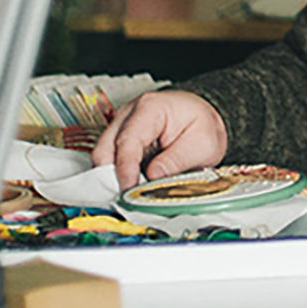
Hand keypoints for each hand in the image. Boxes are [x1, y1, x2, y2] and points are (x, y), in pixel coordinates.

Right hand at [92, 89, 228, 191]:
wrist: (200, 119)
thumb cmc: (202, 125)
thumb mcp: (203, 143)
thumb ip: (177, 161)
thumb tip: (151, 178)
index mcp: (150, 107)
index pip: (128, 141)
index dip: (125, 169)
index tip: (129, 191)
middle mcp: (128, 114)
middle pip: (105, 150)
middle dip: (112, 178)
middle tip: (128, 199)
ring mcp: (119, 127)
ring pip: (103, 160)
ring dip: (114, 179)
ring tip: (134, 195)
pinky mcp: (118, 142)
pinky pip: (109, 164)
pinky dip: (117, 178)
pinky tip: (133, 188)